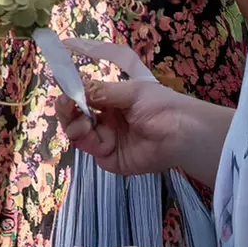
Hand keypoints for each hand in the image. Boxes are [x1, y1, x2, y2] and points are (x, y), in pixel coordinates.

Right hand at [59, 75, 232, 182]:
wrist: (181, 133)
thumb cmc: (160, 106)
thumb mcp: (130, 92)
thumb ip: (101, 91)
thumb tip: (74, 88)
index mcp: (111, 101)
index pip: (82, 97)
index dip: (71, 95)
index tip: (66, 94)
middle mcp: (106, 120)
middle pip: (74, 117)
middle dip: (67, 111)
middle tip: (67, 107)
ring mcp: (106, 139)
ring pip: (77, 134)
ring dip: (74, 126)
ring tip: (83, 123)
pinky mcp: (109, 158)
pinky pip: (90, 149)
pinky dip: (90, 141)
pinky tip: (97, 136)